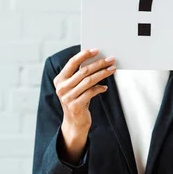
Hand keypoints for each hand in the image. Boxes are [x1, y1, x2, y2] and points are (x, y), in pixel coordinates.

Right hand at [54, 48, 115, 162]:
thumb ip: (80, 76)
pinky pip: (91, 92)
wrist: (74, 123)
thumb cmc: (77, 101)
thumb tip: (97, 60)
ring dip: (103, 73)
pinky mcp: (75, 106)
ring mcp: (67, 97)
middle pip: (83, 71)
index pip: (72, 63)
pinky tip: (105, 87)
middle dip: (99, 63)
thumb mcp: (75, 87)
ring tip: (112, 69)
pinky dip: (99, 88)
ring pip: (89, 81)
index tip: (96, 50)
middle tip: (111, 59)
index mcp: (59, 80)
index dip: (84, 55)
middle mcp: (61, 88)